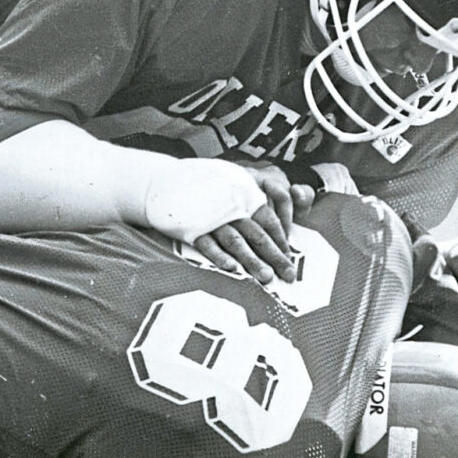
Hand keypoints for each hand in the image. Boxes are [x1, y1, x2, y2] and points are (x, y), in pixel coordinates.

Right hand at [189, 164, 315, 285]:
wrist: (164, 181)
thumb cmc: (205, 186)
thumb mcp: (234, 180)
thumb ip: (260, 193)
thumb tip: (294, 202)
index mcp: (244, 189)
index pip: (270, 217)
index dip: (281, 239)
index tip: (289, 257)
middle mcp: (230, 202)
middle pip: (258, 232)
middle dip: (275, 255)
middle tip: (288, 275)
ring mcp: (210, 215)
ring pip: (236, 241)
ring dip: (252, 261)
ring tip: (266, 277)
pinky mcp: (191, 227)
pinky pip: (208, 245)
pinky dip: (221, 257)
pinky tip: (233, 270)